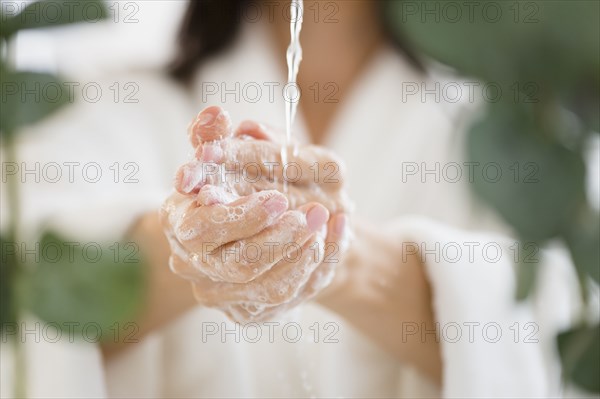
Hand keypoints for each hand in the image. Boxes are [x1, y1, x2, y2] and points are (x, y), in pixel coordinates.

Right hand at [161, 106, 351, 321]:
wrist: (280, 223)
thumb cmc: (256, 181)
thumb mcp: (242, 151)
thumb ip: (221, 134)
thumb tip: (214, 116)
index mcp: (180, 218)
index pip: (199, 228)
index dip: (237, 217)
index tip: (277, 200)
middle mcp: (194, 261)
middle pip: (237, 263)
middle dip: (279, 238)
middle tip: (314, 212)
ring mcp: (221, 292)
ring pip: (268, 285)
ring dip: (304, 251)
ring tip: (328, 219)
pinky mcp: (249, 309)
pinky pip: (289, 296)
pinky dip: (318, 265)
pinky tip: (333, 236)